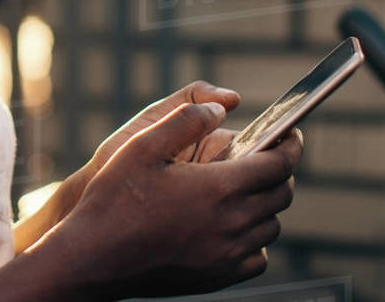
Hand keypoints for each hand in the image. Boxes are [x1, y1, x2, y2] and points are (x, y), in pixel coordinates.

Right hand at [42, 102, 302, 299]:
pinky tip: (230, 226)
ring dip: (265, 204)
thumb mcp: (141, 145)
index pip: (278, 165)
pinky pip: (256, 258)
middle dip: (279, 171)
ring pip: (270, 227)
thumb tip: (220, 108)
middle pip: (281, 195)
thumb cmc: (113, 200)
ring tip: (242, 190)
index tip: (290, 135)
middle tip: (263, 157)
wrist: (94, 258)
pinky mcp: (217, 277)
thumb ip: (184, 120)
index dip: (290, 146)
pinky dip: (254, 240)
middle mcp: (231, 225)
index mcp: (218, 189)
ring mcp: (226, 255)